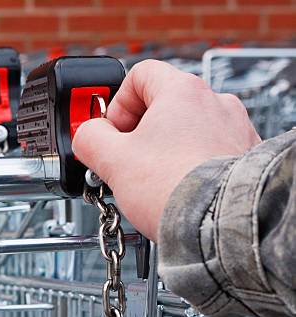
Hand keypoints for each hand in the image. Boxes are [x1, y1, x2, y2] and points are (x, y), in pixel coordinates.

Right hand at [72, 59, 260, 241]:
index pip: (140, 75)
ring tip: (153, 181)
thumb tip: (86, 136)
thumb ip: (89, 139)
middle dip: (138, 133)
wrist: (223, 225)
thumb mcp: (112, 161)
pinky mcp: (245, 157)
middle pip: (162, 105)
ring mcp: (235, 129)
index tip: (111, 132)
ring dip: (163, 150)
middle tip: (125, 162)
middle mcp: (215, 103)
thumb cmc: (176, 189)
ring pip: (185, 130)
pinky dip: (189, 166)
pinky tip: (178, 189)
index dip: (117, 104)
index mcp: (183, 91)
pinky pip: (207, 152)